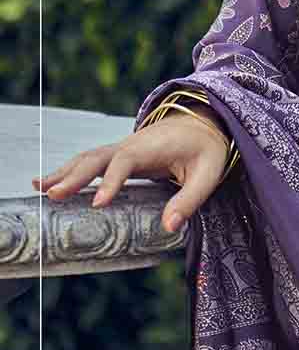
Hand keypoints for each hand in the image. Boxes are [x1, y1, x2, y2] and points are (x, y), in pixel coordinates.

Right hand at [30, 112, 230, 234]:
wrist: (204, 122)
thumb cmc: (206, 149)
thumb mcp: (208, 174)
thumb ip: (190, 199)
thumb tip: (169, 227)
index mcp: (152, 147)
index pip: (126, 162)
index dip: (111, 181)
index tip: (99, 203)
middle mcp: (131, 145)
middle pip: (97, 158)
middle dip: (75, 176)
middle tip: (54, 196)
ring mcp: (122, 148)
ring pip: (88, 158)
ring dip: (64, 173)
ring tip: (40, 189)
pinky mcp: (119, 155)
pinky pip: (89, 162)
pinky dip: (68, 171)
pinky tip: (48, 183)